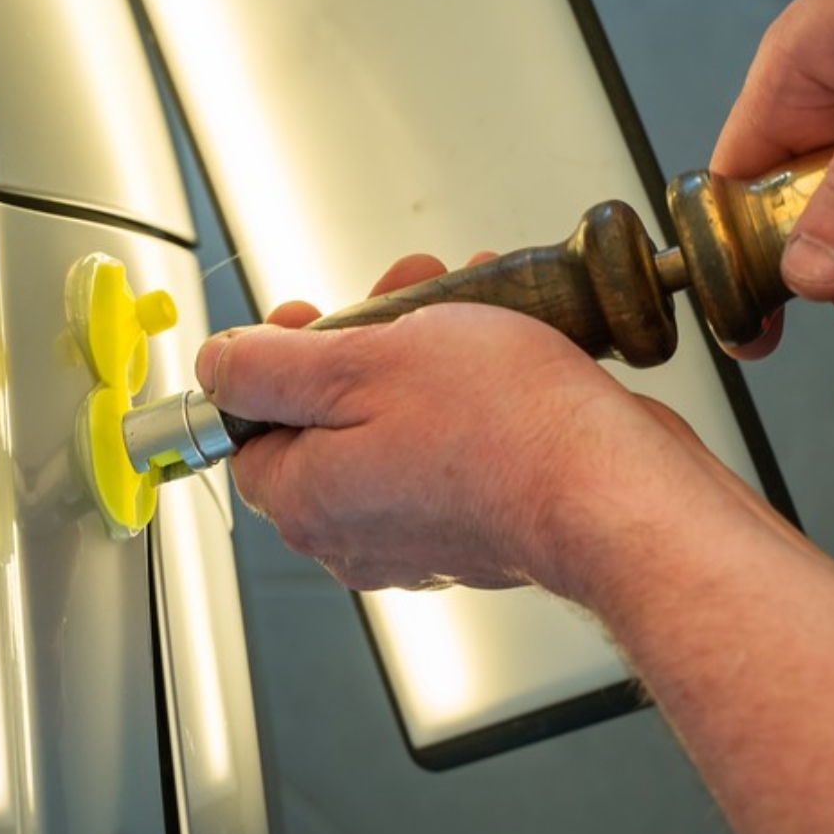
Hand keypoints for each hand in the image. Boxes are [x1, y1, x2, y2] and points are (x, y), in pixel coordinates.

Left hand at [198, 256, 792, 600]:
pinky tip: (501, 344)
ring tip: (466, 304)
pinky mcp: (477, 525)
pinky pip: (450, 445)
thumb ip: (270, 366)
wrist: (616, 490)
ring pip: (395, 423)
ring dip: (422, 351)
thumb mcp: (360, 362)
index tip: (309, 318)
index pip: (249, 430)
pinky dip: (468, 392)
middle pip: (327, 418)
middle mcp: (352, 532)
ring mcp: (418, 535)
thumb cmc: (504, 431)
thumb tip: (217, 366)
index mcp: (306, 500)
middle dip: (364, 340)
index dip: (274, 363)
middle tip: (399, 298)